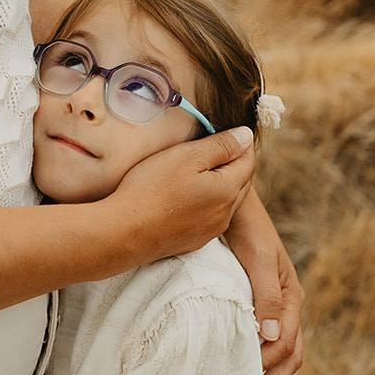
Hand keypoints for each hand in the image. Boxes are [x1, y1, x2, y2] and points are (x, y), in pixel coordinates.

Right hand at [111, 126, 256, 259]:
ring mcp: (210, 230)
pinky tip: (184, 196)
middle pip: (240, 182)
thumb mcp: (188, 156)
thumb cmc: (153, 189)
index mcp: (228, 190)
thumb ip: (221, 145)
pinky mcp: (194, 240)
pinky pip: (209, 216)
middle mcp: (225, 213)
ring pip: (225, 201)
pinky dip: (204, 203)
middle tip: (210, 148)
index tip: (225, 133)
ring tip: (196, 171)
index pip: (248, 161)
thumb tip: (246, 135)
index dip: (240, 143)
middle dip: (231, 163)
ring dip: (218, 184)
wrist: (126, 232)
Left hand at [223, 190, 303, 374]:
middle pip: (291, 353)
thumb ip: (265, 296)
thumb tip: (270, 337)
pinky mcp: (263, 304)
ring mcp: (278, 306)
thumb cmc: (244, 230)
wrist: (235, 205)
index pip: (286, 342)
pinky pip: (275, 342)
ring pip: (288, 352)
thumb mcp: (256, 259)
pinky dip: (275, 365)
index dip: (272, 367)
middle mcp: (288, 304)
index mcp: (290, 296)